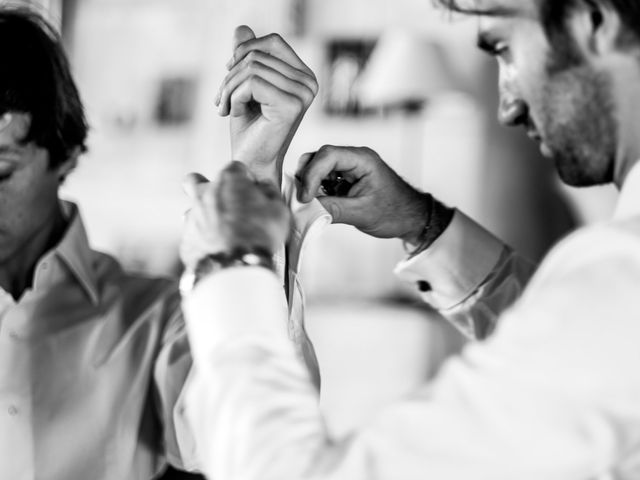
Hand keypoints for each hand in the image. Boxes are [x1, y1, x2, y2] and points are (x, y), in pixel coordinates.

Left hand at [181, 162, 290, 270]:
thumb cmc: (258, 235)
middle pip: (196, 181)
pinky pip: (194, 236)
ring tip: (221, 231)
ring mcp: (192, 217)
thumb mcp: (278, 210)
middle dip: (205, 186)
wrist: (235, 266)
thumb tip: (265, 188)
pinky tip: (217, 250)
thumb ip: (270, 193)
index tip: (253, 191)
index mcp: (229, 181)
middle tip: (221, 199)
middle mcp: (205, 194)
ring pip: (193, 210)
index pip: (236, 168)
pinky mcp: (186, 240)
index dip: (246, 179)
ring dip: (204, 216)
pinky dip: (204, 240)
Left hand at [216, 26, 317, 185]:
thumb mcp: (244, 86)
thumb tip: (242, 29)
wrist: (251, 164)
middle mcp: (309, 83)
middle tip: (219, 100)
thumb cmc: (250, 129)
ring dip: (228, 88)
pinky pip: (251, 83)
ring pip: (251, 68)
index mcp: (304, 76)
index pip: (273, 42)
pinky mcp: (291, 105)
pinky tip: (232, 115)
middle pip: (259, 55)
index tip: (228, 74)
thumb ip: (247, 57)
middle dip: (230, 75)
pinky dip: (233, 97)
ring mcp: (303, 94)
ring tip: (224, 108)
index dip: (245, 52)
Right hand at [296, 145, 431, 243]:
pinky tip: (320, 203)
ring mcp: (349, 167)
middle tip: (303, 200)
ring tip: (310, 203)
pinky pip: (324, 178)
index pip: (328, 155)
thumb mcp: (361, 213)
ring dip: (310, 184)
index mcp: (362, 159)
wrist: (410, 218)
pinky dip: (317, 190)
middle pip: (319, 157)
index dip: (312, 175)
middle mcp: (354, 158)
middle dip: (307, 177)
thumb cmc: (394, 212)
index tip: (306, 198)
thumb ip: (332, 209)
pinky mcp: (346, 178)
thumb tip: (304, 209)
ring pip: (318, 167)